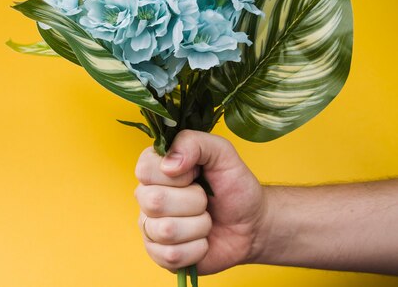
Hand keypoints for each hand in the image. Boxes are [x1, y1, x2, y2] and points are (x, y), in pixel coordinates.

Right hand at [134, 130, 264, 273]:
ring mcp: (151, 227)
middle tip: (206, 199)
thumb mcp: (222, 152)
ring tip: (206, 220)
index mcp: (155, 168)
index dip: (178, 175)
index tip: (196, 174)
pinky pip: (172, 255)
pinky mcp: (160, 255)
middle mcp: (147, 196)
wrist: (252, 224)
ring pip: (166, 230)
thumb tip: (169, 164)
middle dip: (194, 201)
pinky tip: (203, 240)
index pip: (145, 170)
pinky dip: (198, 248)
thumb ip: (194, 142)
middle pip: (155, 201)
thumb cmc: (234, 186)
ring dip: (199, 225)